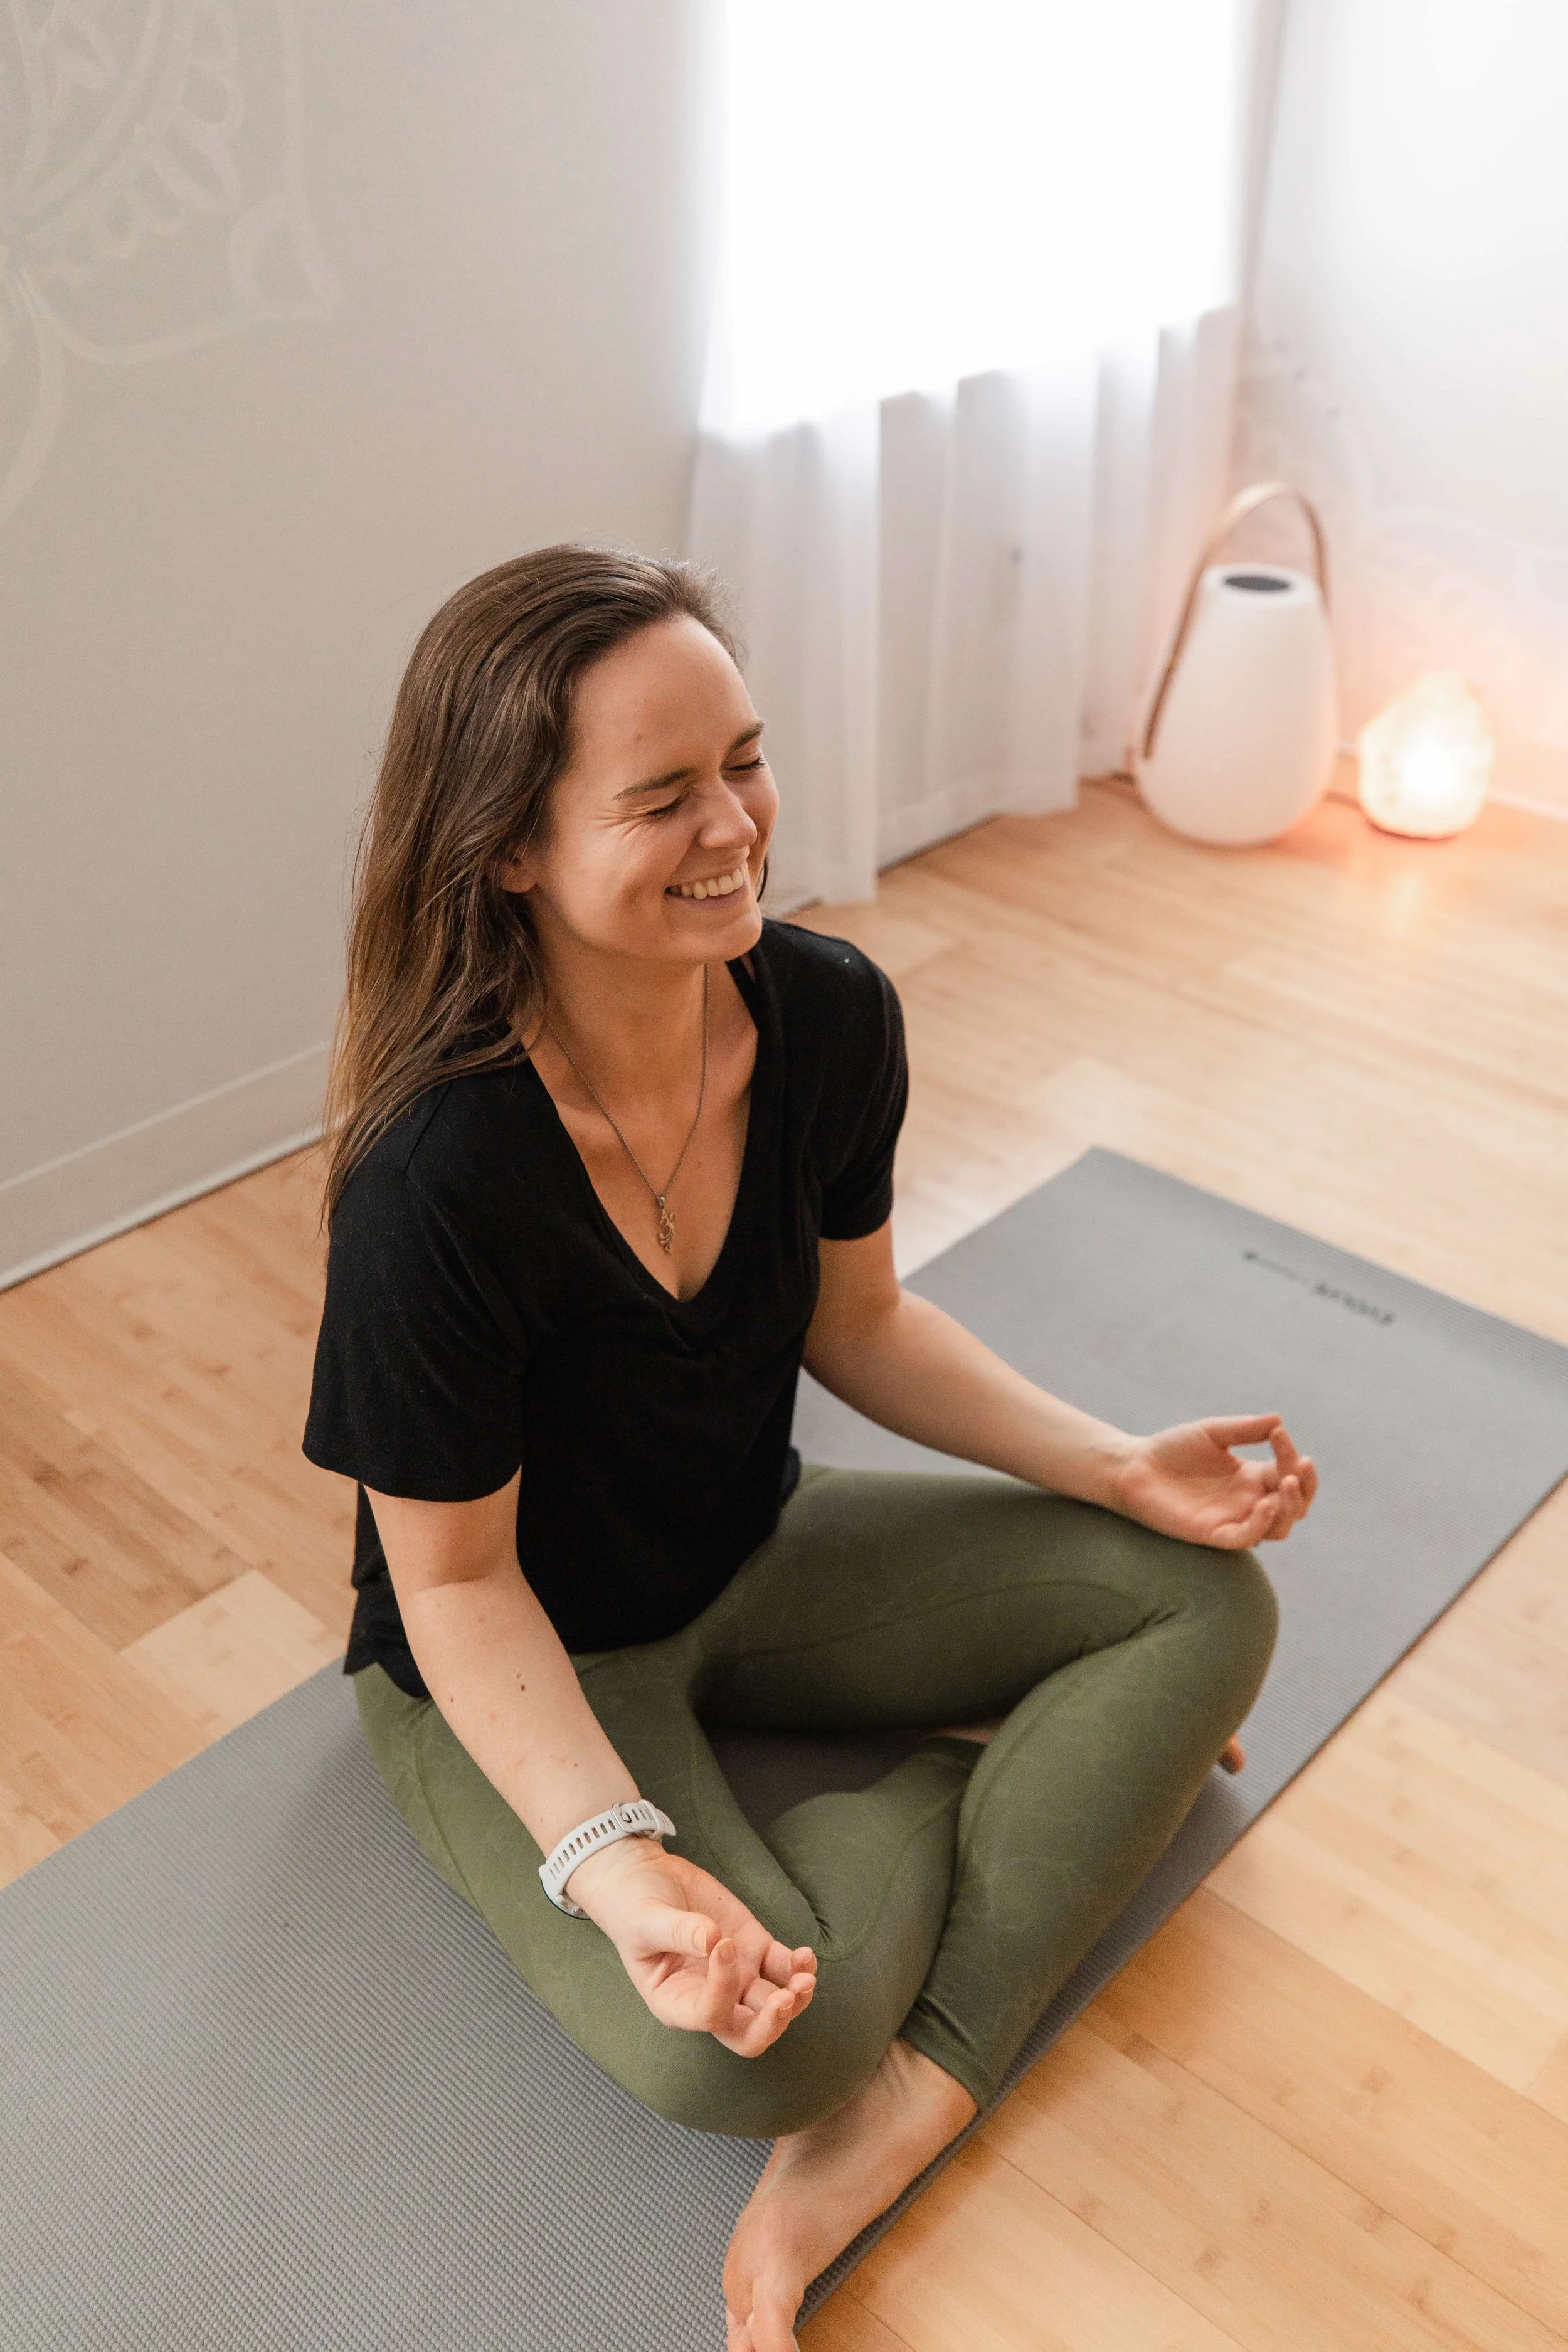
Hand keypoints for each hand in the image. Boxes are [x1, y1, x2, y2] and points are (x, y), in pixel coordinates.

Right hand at [564, 1836, 817, 2055]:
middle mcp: (709, 1997)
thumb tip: (711, 1940)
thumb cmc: (634, 1906)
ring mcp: (735, 1975)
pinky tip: (805, 1955)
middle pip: (747, 2035)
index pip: (710, 2014)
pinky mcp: (752, 1948)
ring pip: (773, 2006)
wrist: (644, 1877)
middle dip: (772, 2024)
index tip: (721, 1943)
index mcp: (676, 2002)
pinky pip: (782, 1969)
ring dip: (795, 1998)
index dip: (723, 1987)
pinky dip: (798, 1967)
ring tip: (803, 1974)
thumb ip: (676, 1931)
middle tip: (785, 1998)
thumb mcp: (645, 1919)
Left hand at [1112, 1414, 1316, 1549]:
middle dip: (1305, 1488)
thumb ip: (1243, 1429)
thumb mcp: (1211, 1432)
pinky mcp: (1212, 1534)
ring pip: (1278, 1527)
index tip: (1278, 1433)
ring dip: (1290, 1508)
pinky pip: (1245, 1538)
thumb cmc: (1172, 1449)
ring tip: (1287, 1483)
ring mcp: (1232, 1519)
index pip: (1287, 1472)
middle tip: (1300, 1467)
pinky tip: (1265, 1503)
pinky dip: (1260, 1524)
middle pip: (1294, 1506)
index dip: (1291, 1455)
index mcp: (1251, 1477)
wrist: (1134, 1467)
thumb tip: (1278, 1420)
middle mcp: (1248, 1501)